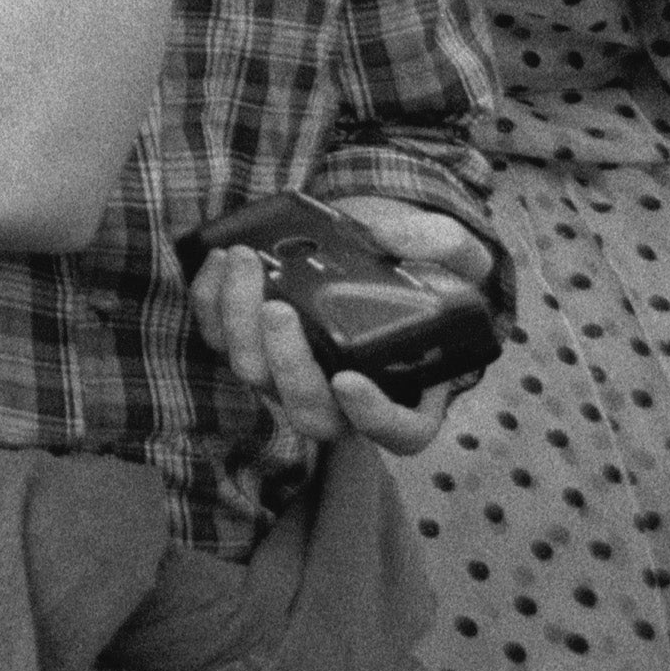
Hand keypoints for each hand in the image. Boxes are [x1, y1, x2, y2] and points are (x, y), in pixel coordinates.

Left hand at [186, 201, 482, 456]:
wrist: (376, 245)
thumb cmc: (428, 264)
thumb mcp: (458, 253)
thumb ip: (438, 243)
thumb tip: (386, 238)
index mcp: (412, 390)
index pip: (398, 431)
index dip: (372, 416)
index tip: (349, 382)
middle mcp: (348, 398)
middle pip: (309, 412)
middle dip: (286, 363)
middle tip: (278, 308)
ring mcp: (296, 375)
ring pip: (255, 374)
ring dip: (239, 323)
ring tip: (246, 261)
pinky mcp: (256, 344)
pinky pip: (220, 339)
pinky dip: (212, 303)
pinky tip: (220, 261)